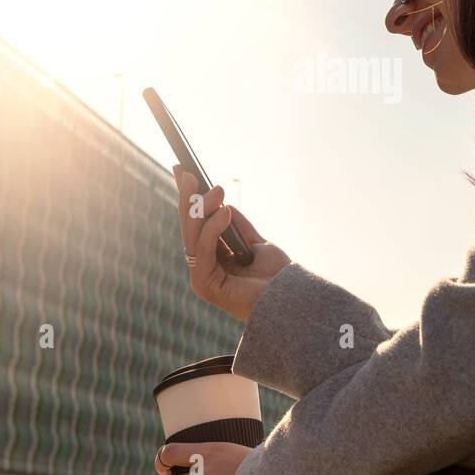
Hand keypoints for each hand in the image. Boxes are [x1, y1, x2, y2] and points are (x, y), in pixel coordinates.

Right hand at [173, 166, 290, 321]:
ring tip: (216, 190)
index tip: (183, 171)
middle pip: (188, 228)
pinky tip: (225, 212)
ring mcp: (201, 278)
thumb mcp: (257, 243)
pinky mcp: (204, 285)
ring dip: (202, 209)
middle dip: (188, 199)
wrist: (291, 303)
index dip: (187, 199)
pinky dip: (212, 228)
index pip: (194, 225)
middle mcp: (203, 269)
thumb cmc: (277, 278)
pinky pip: (203, 249)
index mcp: (213, 261)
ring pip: (192, 235)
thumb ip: (237, 226)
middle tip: (189, 173)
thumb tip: (222, 204)